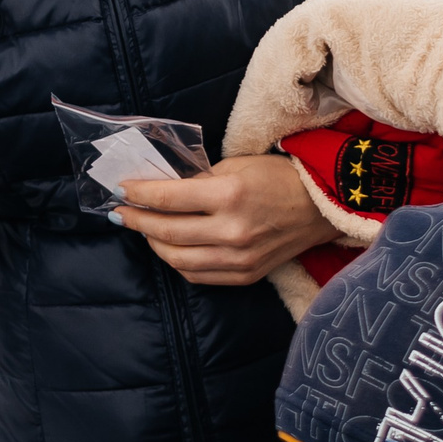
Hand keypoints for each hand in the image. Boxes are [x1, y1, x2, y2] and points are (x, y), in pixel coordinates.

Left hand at [114, 153, 336, 285]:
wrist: (321, 206)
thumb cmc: (278, 176)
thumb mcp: (236, 165)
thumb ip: (198, 181)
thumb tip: (163, 191)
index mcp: (230, 195)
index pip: (169, 198)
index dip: (139, 194)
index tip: (121, 190)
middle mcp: (233, 231)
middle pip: (168, 233)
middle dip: (137, 221)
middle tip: (121, 213)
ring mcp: (240, 258)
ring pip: (178, 260)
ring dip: (153, 245)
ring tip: (144, 230)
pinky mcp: (246, 275)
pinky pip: (198, 275)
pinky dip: (177, 262)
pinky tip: (170, 248)